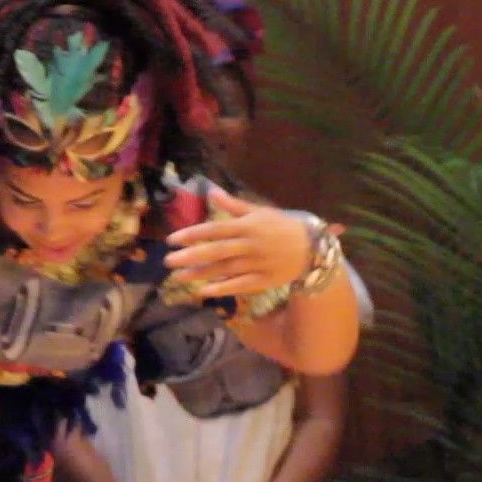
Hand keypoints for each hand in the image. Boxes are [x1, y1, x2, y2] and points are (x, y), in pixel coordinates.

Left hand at [165, 189, 312, 298]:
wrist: (313, 249)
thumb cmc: (283, 226)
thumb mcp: (260, 212)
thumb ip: (234, 205)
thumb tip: (211, 191)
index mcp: (248, 226)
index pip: (215, 229)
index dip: (193, 234)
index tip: (173, 240)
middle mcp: (250, 245)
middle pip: (216, 251)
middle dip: (191, 256)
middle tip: (168, 261)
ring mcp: (257, 264)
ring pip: (224, 269)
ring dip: (201, 274)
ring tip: (179, 277)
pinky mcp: (263, 281)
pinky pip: (240, 285)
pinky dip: (222, 288)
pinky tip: (204, 291)